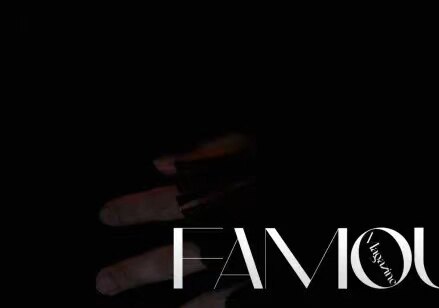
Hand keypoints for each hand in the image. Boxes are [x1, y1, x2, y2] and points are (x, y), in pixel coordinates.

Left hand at [96, 131, 255, 298]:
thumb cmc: (271, 166)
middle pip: (177, 256)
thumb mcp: (245, 148)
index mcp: (220, 195)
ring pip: (203, 290)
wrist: (335, 192)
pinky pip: (229, 299)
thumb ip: (207, 154)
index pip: (167, 203)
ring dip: (174, 306)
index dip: (134, 210)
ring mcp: (244, 260)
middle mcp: (226, 232)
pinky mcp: (260, 278)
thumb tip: (160, 165)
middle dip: (138, 270)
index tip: (105, 215)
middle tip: (103, 282)